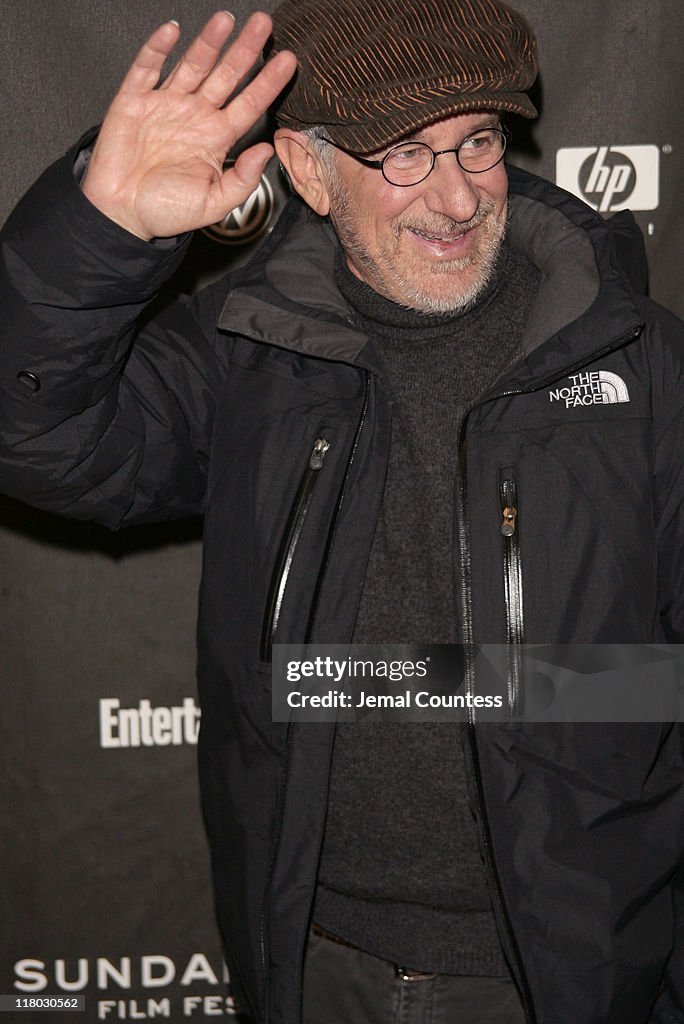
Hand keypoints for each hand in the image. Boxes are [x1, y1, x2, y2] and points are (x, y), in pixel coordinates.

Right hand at [81, 11, 296, 239]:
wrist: (122, 215)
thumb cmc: (165, 211)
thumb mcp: (214, 204)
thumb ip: (243, 180)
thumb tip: (265, 151)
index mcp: (215, 139)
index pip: (249, 104)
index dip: (268, 83)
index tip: (287, 62)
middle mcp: (194, 116)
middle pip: (225, 76)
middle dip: (245, 50)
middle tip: (263, 25)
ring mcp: (165, 105)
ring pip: (192, 65)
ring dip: (209, 42)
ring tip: (225, 20)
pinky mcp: (134, 101)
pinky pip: (147, 68)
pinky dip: (157, 48)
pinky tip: (172, 31)